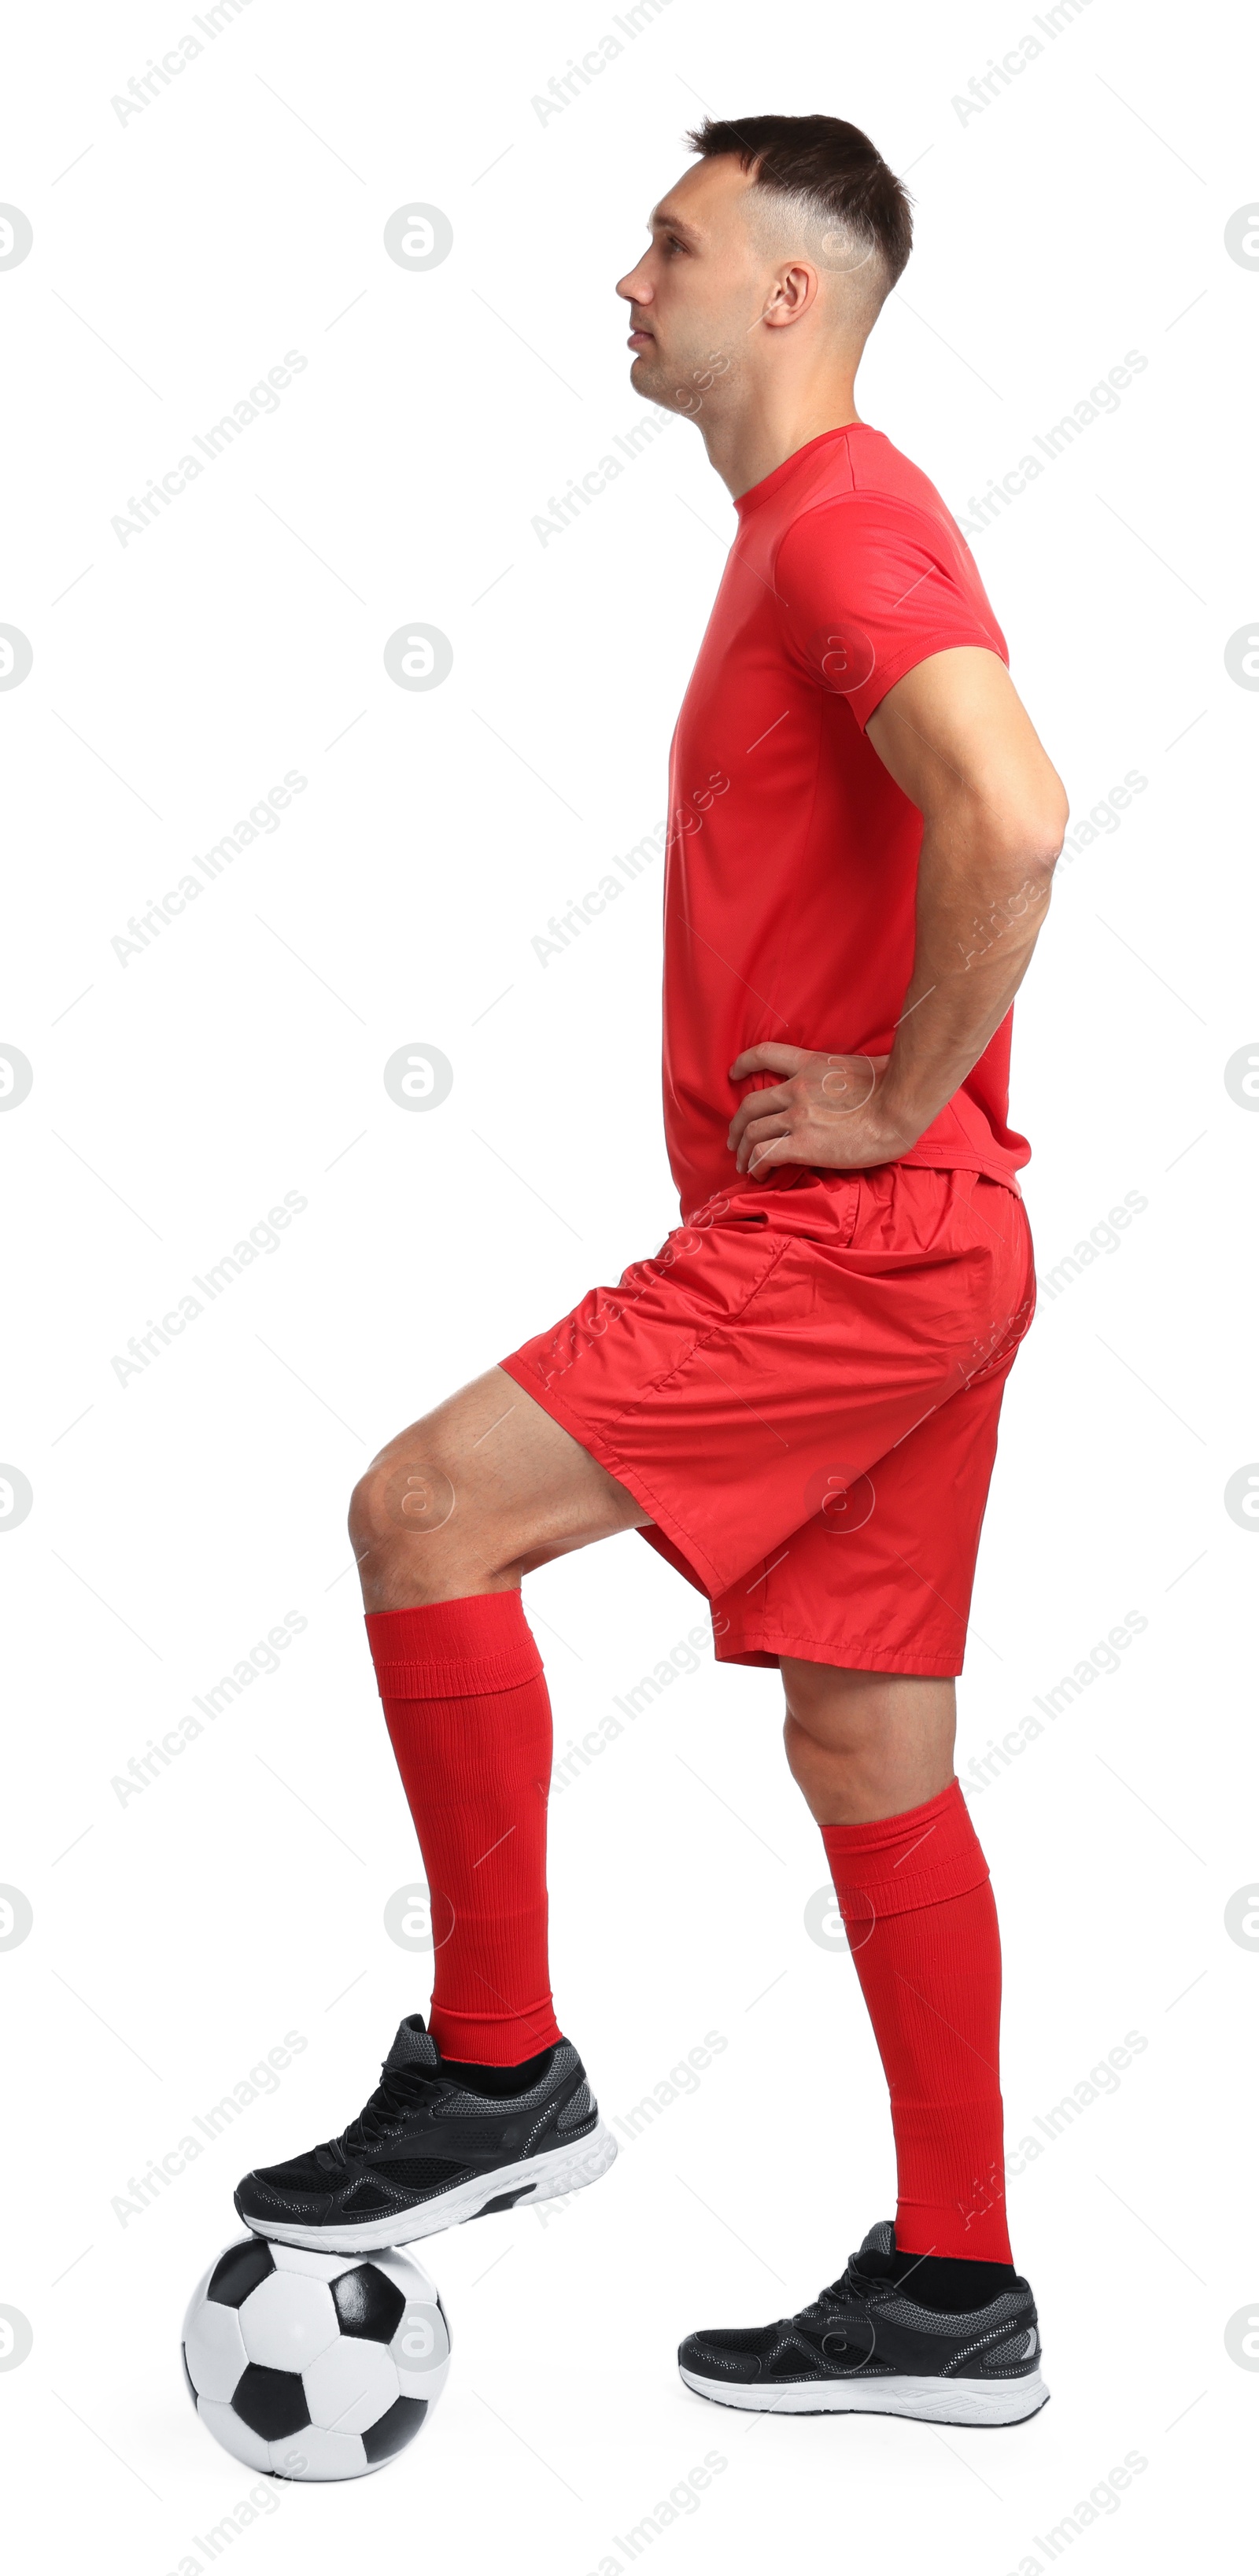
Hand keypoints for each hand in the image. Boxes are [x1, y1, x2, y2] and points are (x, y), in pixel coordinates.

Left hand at [727, 1043, 909, 1175]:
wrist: (900, 1104)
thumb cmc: (893, 1086)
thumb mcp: (860, 1066)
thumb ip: (842, 1074)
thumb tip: (848, 1085)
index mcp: (811, 1065)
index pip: (766, 1054)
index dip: (743, 1064)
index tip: (733, 1074)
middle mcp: (797, 1089)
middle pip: (751, 1106)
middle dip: (737, 1126)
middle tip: (734, 1141)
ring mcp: (799, 1117)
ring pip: (753, 1133)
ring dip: (743, 1151)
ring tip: (744, 1165)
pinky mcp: (805, 1144)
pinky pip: (766, 1155)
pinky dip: (756, 1165)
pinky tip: (758, 1174)